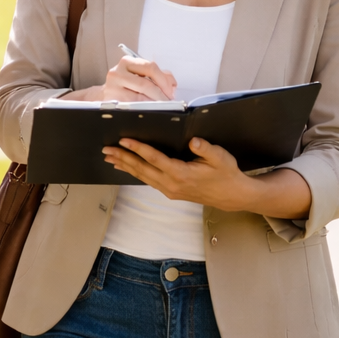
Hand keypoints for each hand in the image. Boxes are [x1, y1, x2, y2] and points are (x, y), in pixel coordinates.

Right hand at [61, 53, 176, 102]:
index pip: (150, 67)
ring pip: (139, 98)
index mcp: (127, 62)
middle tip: (169, 101)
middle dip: (161, 95)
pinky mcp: (112, 102)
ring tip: (161, 106)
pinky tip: (149, 110)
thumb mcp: (142, 74)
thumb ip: (160, 75)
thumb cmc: (128, 83)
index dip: (164, 80)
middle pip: (145, 84)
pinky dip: (144, 109)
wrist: (108, 92)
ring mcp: (112, 88)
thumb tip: (172, 84)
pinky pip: (133, 107)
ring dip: (154, 104)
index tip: (171, 90)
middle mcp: (117, 72)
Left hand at [103, 136, 312, 217]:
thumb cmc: (227, 174)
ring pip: (142, 176)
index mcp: (182, 174)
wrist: (233, 197)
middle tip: (106, 149)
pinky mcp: (171, 192)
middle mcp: (172, 184)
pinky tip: (127, 167)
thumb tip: (193, 141)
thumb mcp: (221, 158)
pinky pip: (148, 180)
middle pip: (142, 169)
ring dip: (125, 166)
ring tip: (110, 157)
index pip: (155, 159)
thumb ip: (206, 149)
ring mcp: (170, 190)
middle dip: (123, 158)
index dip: (138, 149)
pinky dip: (135, 172)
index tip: (123, 140)